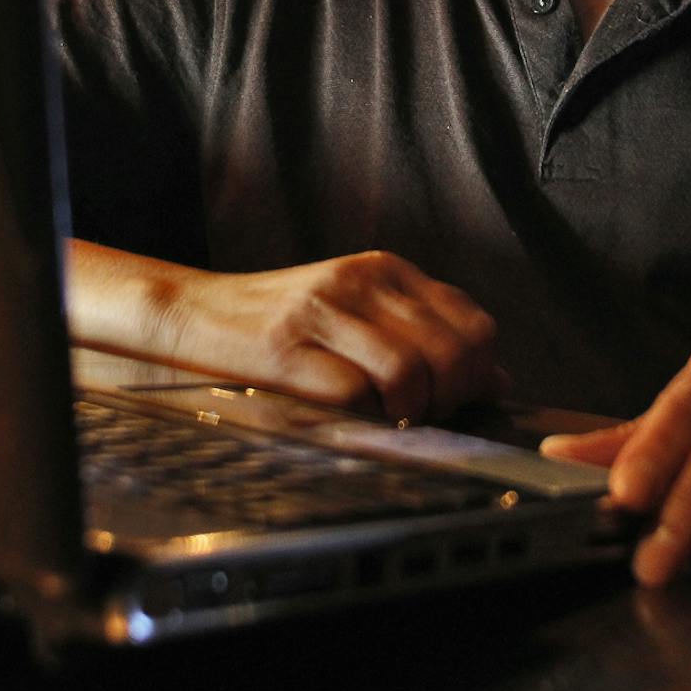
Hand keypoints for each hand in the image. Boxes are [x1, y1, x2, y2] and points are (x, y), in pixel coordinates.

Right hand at [162, 250, 506, 423]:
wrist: (195, 313)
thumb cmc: (282, 325)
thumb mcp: (360, 314)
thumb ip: (424, 338)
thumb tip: (495, 381)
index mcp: (385, 270)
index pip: (473, 323)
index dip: (478, 373)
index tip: (456, 400)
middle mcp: (360, 282)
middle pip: (450, 351)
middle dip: (449, 400)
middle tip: (423, 418)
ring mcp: (323, 312)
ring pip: (410, 371)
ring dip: (408, 413)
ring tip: (387, 420)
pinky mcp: (286, 348)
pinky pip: (353, 394)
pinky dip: (362, 419)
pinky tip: (349, 419)